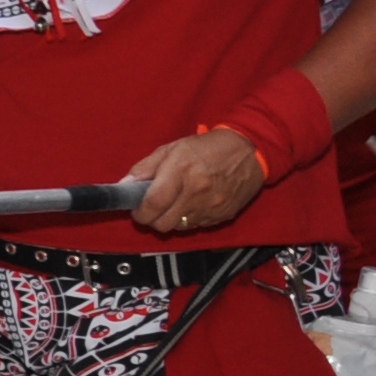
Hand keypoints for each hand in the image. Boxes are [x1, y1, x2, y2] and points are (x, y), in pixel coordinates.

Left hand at [129, 129, 265, 238]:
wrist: (251, 151)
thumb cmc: (207, 147)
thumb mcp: (172, 148)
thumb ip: (145, 167)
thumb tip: (124, 185)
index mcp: (180, 172)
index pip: (152, 204)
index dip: (139, 213)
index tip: (136, 210)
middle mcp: (196, 193)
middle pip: (163, 224)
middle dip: (152, 220)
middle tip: (152, 209)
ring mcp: (211, 207)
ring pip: (178, 228)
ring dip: (170, 220)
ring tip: (173, 205)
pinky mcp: (223, 216)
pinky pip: (196, 226)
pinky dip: (187, 220)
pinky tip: (191, 205)